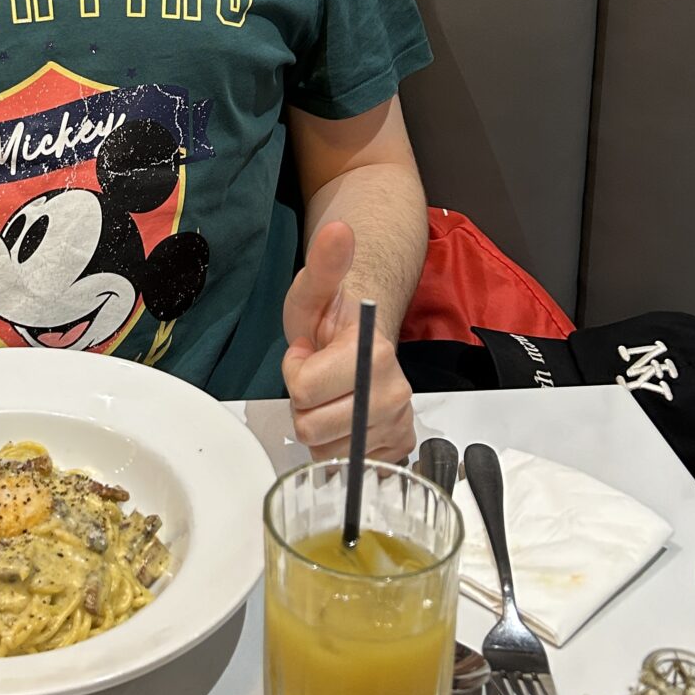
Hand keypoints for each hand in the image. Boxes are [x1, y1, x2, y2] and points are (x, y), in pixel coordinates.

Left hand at [281, 220, 414, 461]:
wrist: (360, 336)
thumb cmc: (332, 316)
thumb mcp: (313, 288)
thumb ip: (323, 265)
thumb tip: (339, 231)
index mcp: (374, 354)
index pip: (306, 390)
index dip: (296, 372)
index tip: (306, 352)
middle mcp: (395, 393)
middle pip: (315, 428)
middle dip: (305, 404)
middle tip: (317, 378)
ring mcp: (399, 423)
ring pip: (328, 451)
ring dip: (320, 426)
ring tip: (330, 395)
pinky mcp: (397, 446)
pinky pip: (347, 464)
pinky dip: (338, 445)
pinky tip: (344, 415)